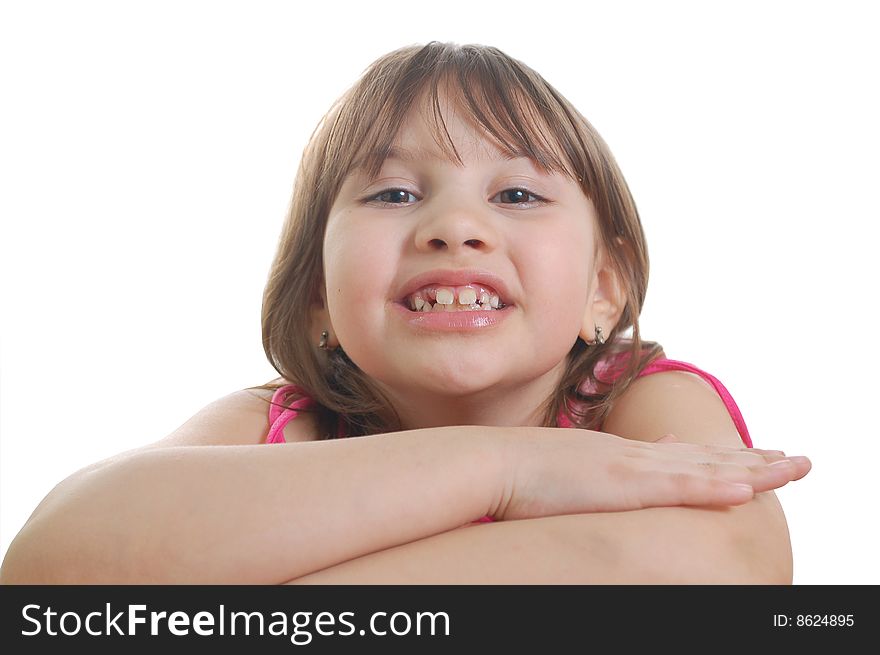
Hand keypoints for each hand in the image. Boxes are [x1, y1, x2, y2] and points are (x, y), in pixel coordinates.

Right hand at [493, 428, 810, 520]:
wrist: (496, 461)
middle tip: (795, 461)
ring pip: (706, 469)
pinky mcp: (623, 484)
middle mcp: (636, 456)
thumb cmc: (524, 474)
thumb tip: (623, 466)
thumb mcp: (572, 469)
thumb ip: (606, 468)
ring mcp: (632, 467)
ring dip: (754, 470)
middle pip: (707, 458)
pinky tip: (747, 489)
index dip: (724, 458)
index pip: (685, 457)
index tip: (754, 459)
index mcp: (623, 456)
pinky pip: (679, 488)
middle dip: (754, 461)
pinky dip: (715, 487)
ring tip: (793, 470)